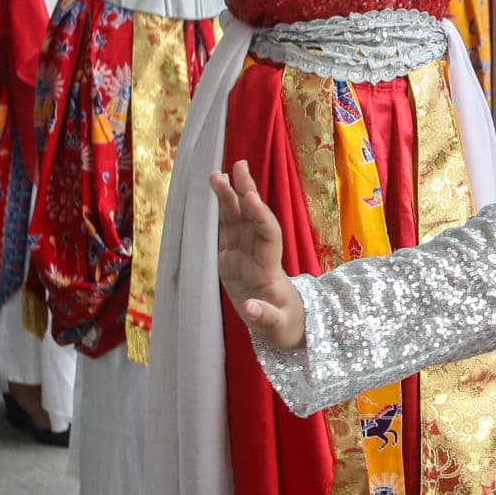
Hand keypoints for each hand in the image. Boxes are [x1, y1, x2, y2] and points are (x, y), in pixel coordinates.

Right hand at [209, 161, 306, 349]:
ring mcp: (242, 256)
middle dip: (245, 193)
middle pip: (252, 220)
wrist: (283, 327)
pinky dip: (217, 215)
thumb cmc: (285, 327)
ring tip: (218, 174)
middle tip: (238, 166)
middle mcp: (257, 256)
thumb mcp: (278, 328)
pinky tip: (211, 197)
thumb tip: (251, 307)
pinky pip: (223, 233)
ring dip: (229, 198)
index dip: (261, 217)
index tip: (251, 197)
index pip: (268, 236)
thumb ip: (265, 317)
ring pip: (236, 222)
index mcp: (270, 270)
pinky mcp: (229, 261)